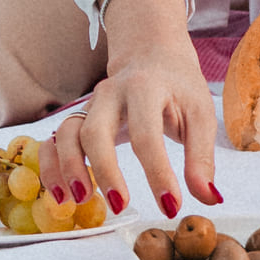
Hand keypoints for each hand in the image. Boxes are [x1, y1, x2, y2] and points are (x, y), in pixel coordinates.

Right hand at [44, 0, 220, 219]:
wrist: (153, 53)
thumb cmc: (179, 87)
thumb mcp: (200, 114)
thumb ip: (202, 157)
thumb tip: (210, 199)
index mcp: (146, 88)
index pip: (148, 134)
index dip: (158, 173)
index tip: (171, 206)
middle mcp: (111, 93)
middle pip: (95, 131)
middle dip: (104, 171)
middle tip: (120, 206)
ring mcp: (89, 104)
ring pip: (65, 133)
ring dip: (68, 169)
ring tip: (79, 201)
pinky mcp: (77, 117)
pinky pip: (52, 140)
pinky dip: (50, 166)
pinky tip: (60, 194)